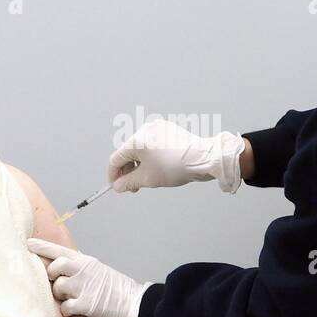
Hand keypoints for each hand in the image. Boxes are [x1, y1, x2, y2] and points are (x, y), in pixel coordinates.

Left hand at [27, 238, 154, 316]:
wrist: (134, 303)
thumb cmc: (115, 288)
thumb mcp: (97, 270)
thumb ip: (79, 267)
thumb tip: (60, 267)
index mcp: (86, 261)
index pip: (59, 250)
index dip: (41, 247)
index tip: (27, 244)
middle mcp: (83, 271)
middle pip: (54, 267)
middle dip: (51, 277)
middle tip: (58, 284)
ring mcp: (84, 287)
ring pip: (58, 288)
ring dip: (60, 296)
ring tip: (71, 299)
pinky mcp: (86, 304)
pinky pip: (65, 307)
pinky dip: (67, 310)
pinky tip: (75, 311)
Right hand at [107, 120, 245, 192]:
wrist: (203, 159)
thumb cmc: (176, 167)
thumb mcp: (148, 179)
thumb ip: (128, 182)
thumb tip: (118, 186)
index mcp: (137, 140)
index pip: (116, 159)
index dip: (114, 175)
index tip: (116, 187)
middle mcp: (145, 130)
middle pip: (128, 153)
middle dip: (128, 171)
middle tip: (134, 187)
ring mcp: (158, 129)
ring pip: (141, 150)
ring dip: (139, 165)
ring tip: (147, 179)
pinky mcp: (168, 131)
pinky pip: (153, 145)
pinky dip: (150, 158)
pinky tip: (158, 169)